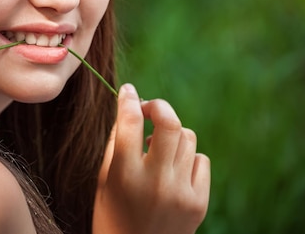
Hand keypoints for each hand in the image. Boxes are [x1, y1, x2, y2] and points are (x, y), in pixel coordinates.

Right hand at [93, 84, 210, 233]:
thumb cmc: (112, 214)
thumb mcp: (104, 179)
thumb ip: (116, 143)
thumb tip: (130, 107)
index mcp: (124, 175)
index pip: (130, 121)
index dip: (129, 98)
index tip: (127, 90)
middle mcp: (155, 182)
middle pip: (169, 122)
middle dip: (159, 107)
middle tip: (149, 109)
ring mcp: (181, 193)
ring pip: (186, 137)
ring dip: (171, 136)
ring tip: (157, 152)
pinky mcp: (199, 202)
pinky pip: (200, 159)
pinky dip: (187, 158)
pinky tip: (173, 172)